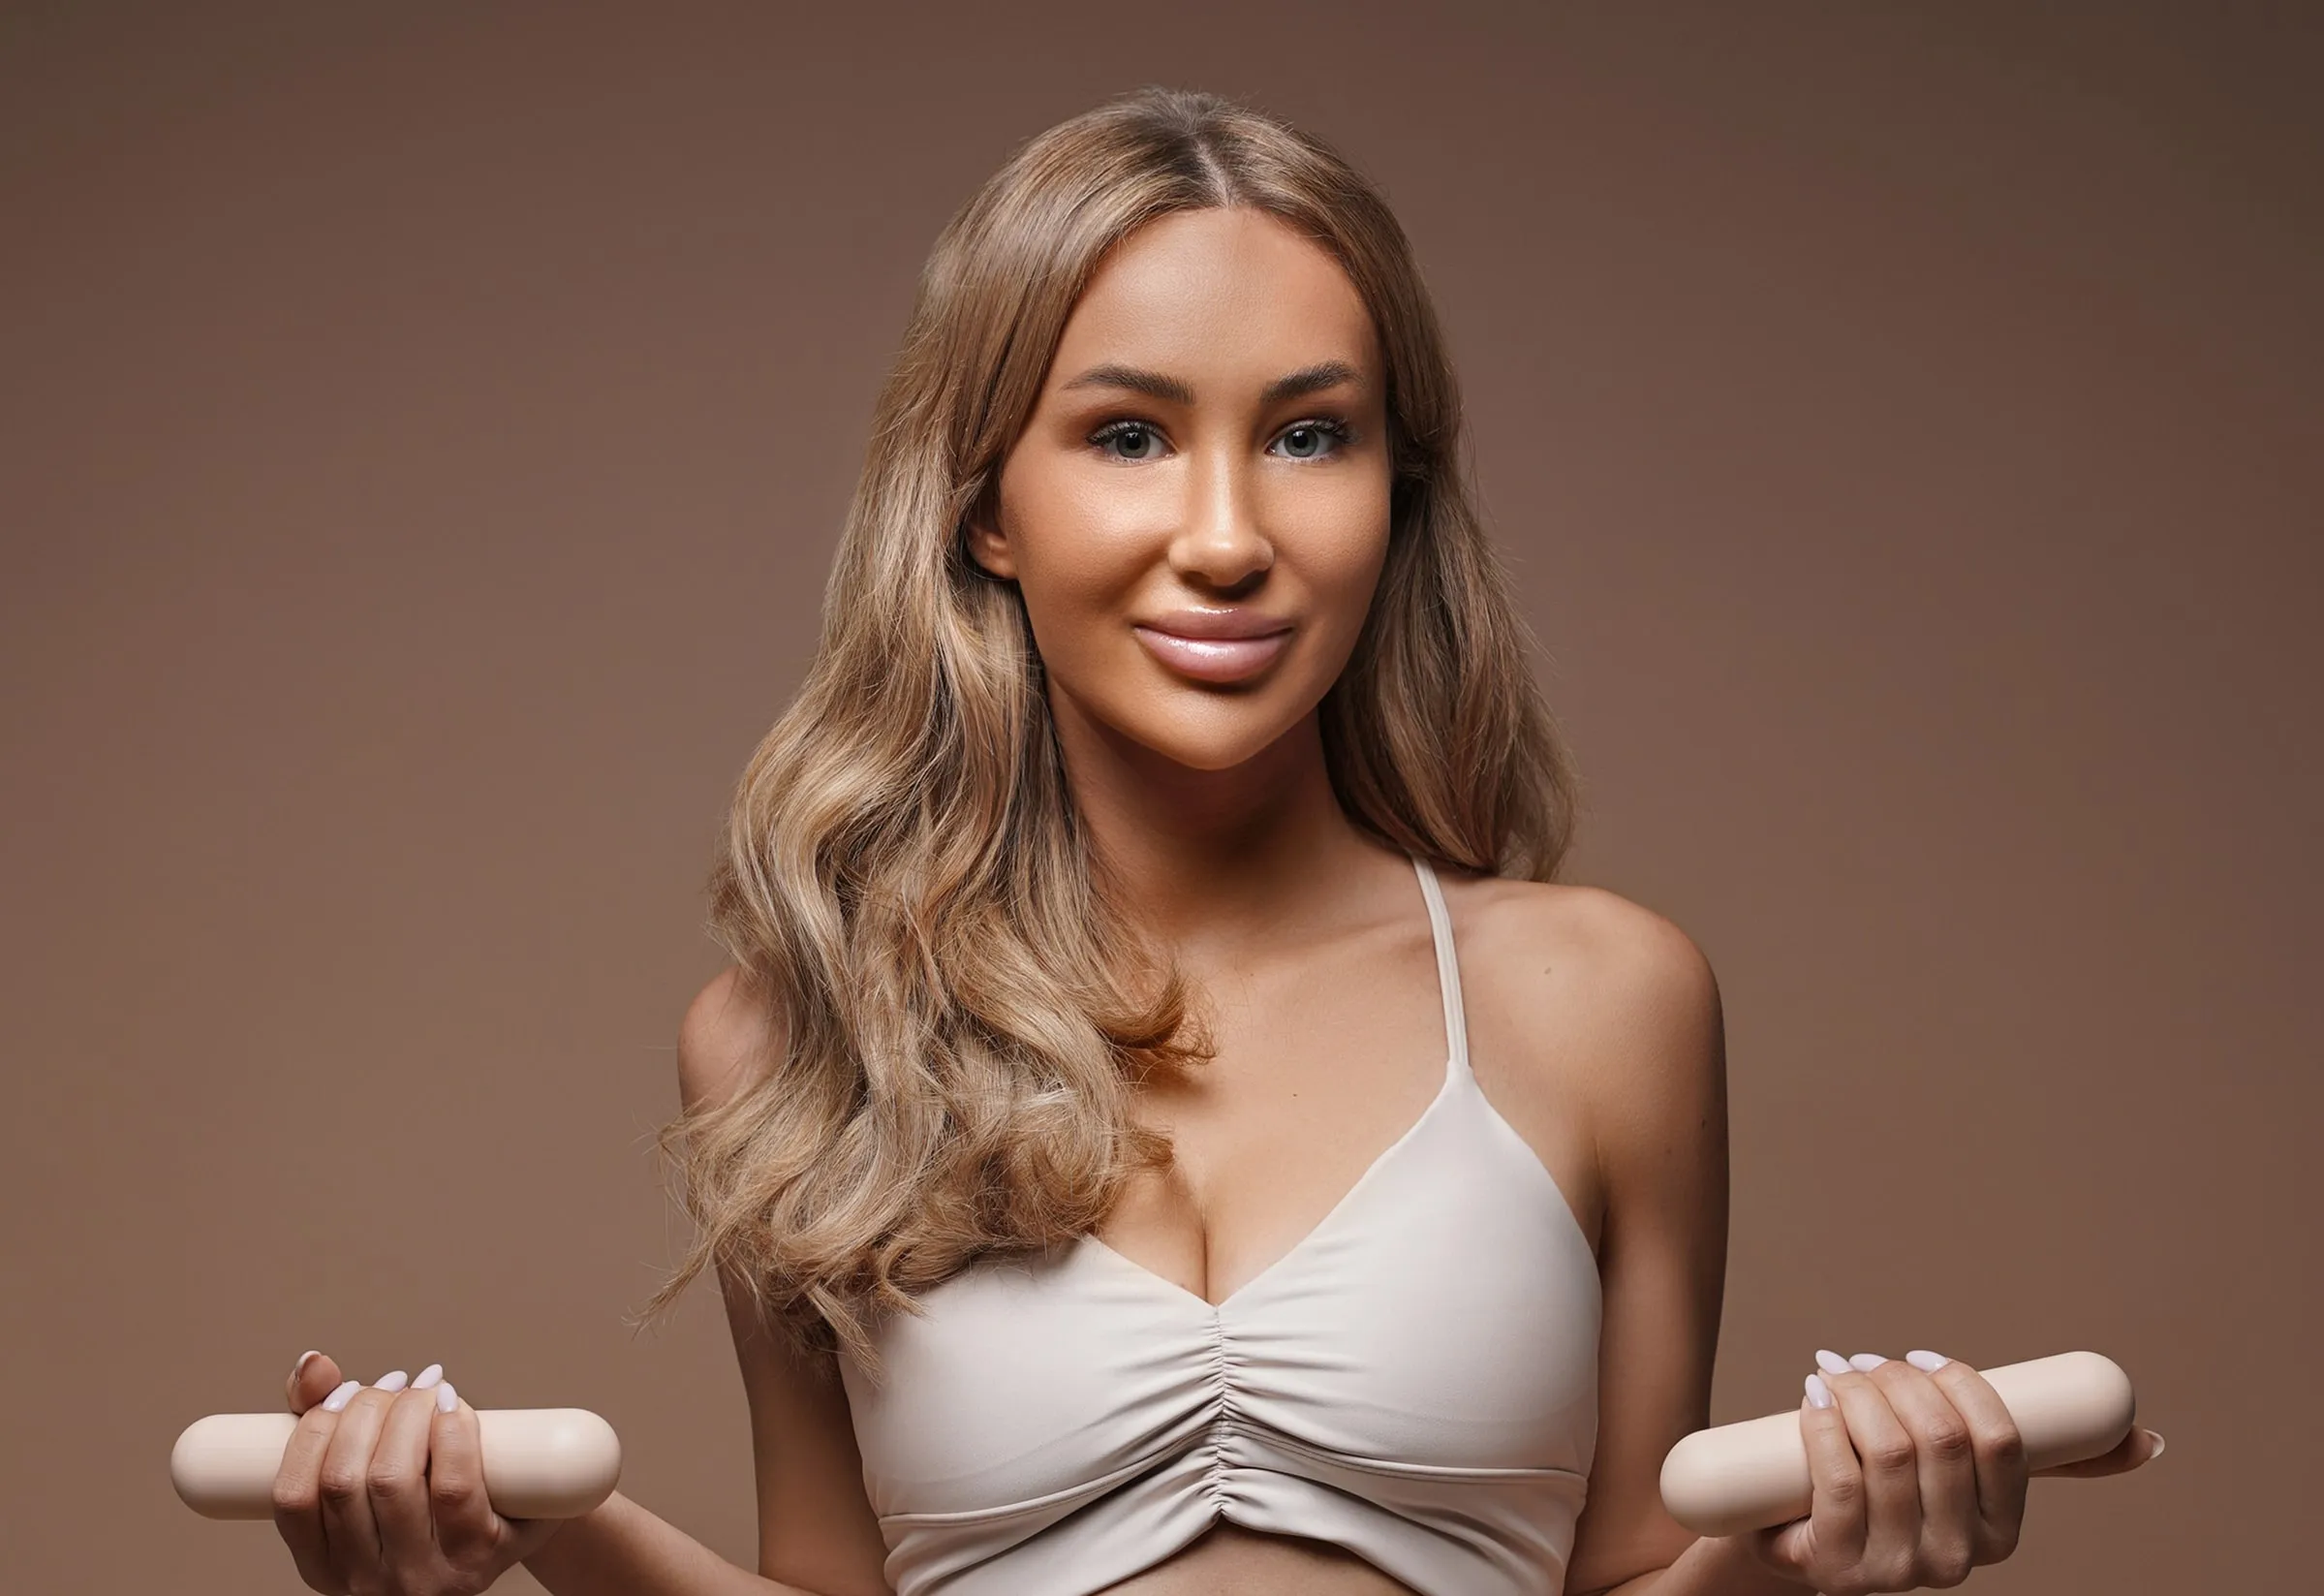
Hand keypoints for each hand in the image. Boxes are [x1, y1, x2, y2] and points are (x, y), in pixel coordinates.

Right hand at [271, 1349, 566, 1594]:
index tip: (347, 1391)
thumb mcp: (375, 1471)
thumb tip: (313, 1363)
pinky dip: (450, 1433)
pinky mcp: (478, 1556)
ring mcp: (422, 1575)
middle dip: (367, 1411)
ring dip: (406, 1414)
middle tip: (396, 1383)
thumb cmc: (434, 1494)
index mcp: (325, 1565)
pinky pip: (453, 1488)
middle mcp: (366, 1582)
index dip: (315, 1431)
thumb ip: (330, 1418)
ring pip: (392, 1480)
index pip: (293, 1496)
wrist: (519, 1522)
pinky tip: (451, 1406)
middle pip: (344, 1481)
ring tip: (424, 1390)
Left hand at [1744, 1348, 2164, 1593]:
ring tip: (1838, 1376)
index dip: (1960, 1383)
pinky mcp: (1839, 1566)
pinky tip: (1814, 1400)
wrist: (1804, 1543)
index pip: (2000, 1440)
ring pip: (1889, 1452)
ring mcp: (1898, 1570)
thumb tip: (2147, 1440)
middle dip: (1902, 1381)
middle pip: (1942, 1439)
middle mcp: (1959, 1560)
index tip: (1923, 1358)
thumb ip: (2049, 1460)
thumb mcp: (1968, 1478)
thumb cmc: (1893, 1494)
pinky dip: (1823, 1424)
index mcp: (2002, 1531)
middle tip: (1870, 1364)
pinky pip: (1838, 1479)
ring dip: (1858, 1394)